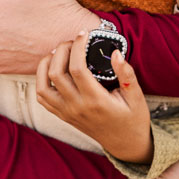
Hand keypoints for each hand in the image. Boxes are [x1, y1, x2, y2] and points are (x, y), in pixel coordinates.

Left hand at [36, 35, 151, 163]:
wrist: (125, 144)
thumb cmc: (133, 118)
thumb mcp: (136, 95)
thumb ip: (126, 74)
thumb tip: (116, 53)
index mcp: (96, 100)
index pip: (78, 68)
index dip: (77, 46)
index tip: (84, 34)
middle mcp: (77, 107)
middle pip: (56, 73)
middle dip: (61, 50)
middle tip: (72, 41)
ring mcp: (67, 113)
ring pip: (43, 85)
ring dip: (46, 64)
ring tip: (59, 53)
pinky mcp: (62, 116)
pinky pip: (42, 98)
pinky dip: (41, 80)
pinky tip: (53, 69)